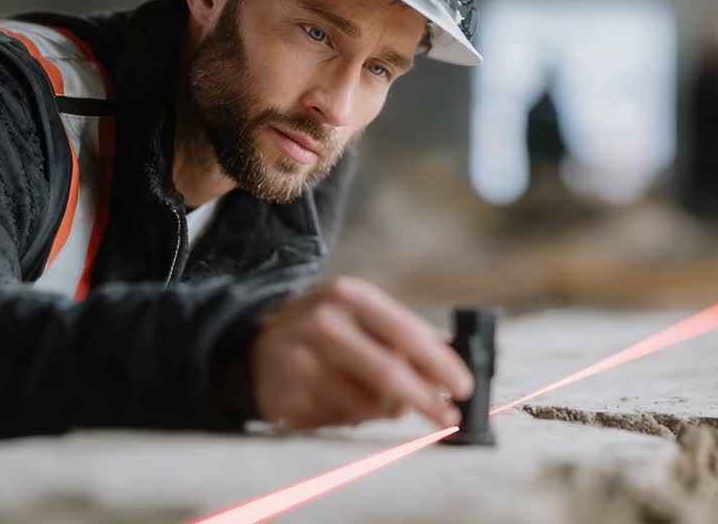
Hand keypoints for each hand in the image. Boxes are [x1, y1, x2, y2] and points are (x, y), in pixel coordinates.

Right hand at [252, 276, 474, 429]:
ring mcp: (300, 361)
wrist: (253, 348)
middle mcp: (322, 323)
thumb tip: (449, 374)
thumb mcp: (359, 317)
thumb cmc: (322, 332)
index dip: (440, 363)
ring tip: (372, 397)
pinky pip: (340, 421)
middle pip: (389, 373)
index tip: (463, 386)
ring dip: (384, 410)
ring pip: (368, 404)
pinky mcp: (287, 396)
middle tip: (448, 417)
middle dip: (426, 400)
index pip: (405, 332)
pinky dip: (352, 418)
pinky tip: (338, 400)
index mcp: (348, 296)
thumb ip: (402, 339)